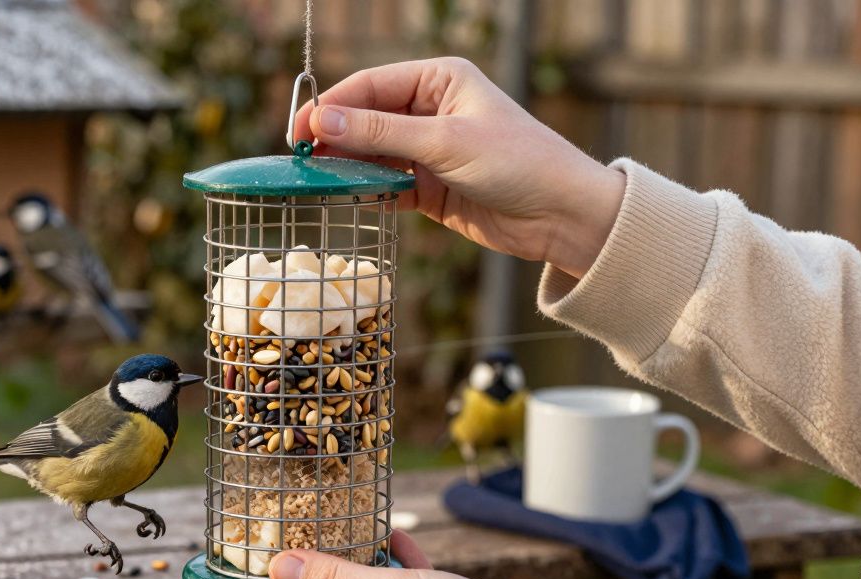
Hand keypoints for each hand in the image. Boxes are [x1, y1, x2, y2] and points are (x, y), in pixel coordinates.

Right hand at [293, 57, 623, 278]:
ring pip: (371, 154)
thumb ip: (382, 135)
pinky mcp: (428, 187)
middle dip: (333, 138)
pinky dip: (365, 190)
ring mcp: (428, 150)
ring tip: (315, 181)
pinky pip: (384, 183)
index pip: (371, 86)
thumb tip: (323, 123)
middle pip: (365, 120)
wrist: (562, 216)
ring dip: (345, 167)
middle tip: (298, 161)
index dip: (332, 107)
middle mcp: (431, 109)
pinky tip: (345, 198)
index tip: (299, 131)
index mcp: (440, 79)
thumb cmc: (519, 163)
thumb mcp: (446, 142)